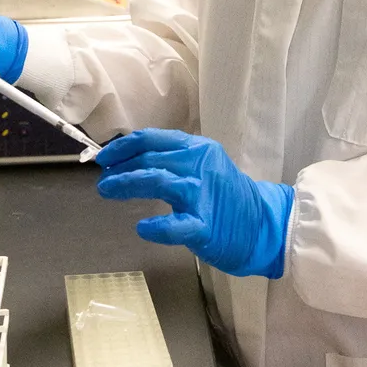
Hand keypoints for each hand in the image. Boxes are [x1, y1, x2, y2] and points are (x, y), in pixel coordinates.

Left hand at [96, 129, 293, 278]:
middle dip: (119, 169)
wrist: (262, 224)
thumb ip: (173, 160)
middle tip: (103, 182)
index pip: (151, 139)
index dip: (122, 147)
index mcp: (198, 148)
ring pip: (157, 181)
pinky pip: (176, 225)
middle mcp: (200, 165)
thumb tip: (127, 161)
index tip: (104, 158)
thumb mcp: (203, 166)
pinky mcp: (205, 226)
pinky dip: (156, 226)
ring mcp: (203, 195)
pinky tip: (142, 228)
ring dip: (126, 184)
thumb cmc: (226, 196)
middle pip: (149, 159)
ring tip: (107, 191)